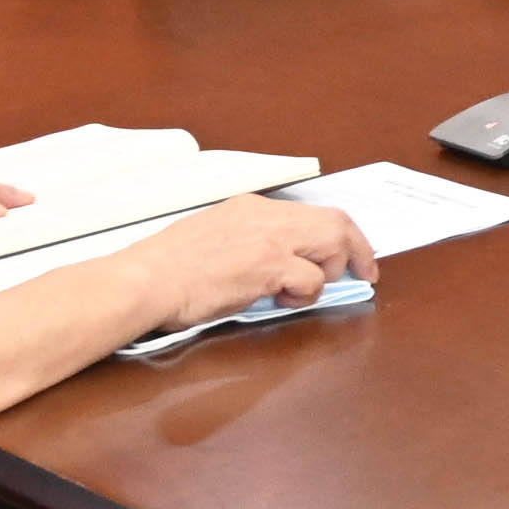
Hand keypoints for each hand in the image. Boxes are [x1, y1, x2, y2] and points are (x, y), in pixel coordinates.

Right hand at [128, 187, 374, 331]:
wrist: (143, 281)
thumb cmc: (165, 269)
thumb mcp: (211, 237)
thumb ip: (247, 241)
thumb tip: (279, 265)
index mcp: (250, 207)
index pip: (310, 212)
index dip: (338, 233)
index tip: (349, 253)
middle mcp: (264, 215)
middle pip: (335, 221)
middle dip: (357, 249)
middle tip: (364, 273)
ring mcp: (268, 239)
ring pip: (332, 244)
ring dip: (327, 272)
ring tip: (301, 292)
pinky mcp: (267, 265)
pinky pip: (312, 279)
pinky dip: (306, 294)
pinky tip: (282, 302)